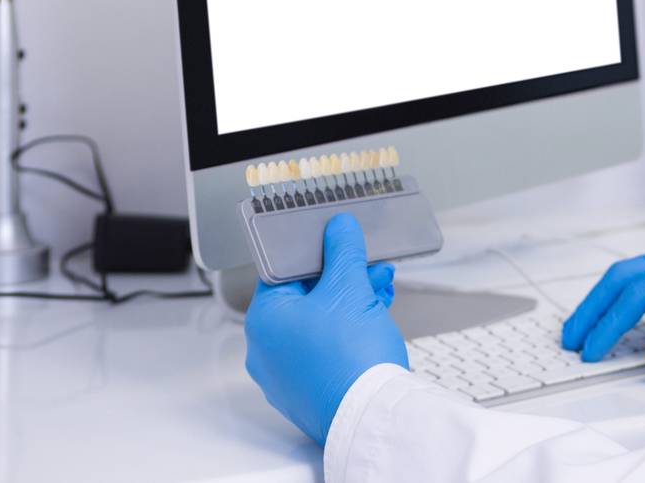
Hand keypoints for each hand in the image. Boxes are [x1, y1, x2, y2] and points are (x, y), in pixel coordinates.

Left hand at [244, 212, 408, 444]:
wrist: (370, 415)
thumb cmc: (351, 357)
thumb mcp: (350, 288)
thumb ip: (343, 251)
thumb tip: (338, 229)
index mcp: (264, 319)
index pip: (283, 269)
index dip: (315, 250)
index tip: (337, 240)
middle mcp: (265, 348)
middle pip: (304, 296)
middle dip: (343, 276)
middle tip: (369, 266)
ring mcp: (284, 373)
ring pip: (317, 322)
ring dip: (350, 301)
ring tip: (380, 290)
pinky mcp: (307, 390)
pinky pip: (324, 348)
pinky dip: (347, 330)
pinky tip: (373, 318)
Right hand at [561, 237, 644, 363]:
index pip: (637, 293)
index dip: (610, 323)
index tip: (592, 351)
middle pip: (623, 277)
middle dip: (594, 307)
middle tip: (571, 339)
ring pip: (632, 277)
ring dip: (605, 301)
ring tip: (584, 330)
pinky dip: (625, 300)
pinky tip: (618, 317)